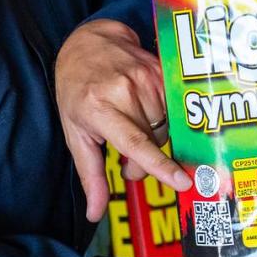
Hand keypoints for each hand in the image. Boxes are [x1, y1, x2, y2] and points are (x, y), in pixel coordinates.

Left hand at [55, 18, 189, 222]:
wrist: (87, 43)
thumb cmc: (77, 91)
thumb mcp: (74, 133)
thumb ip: (90, 174)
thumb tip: (95, 214)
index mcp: (99, 108)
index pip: (135, 141)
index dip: (158, 164)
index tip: (181, 182)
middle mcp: (125, 90)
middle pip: (155, 140)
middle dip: (147, 161)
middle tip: (128, 164)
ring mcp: (146, 76)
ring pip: (168, 124)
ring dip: (156, 139)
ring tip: (136, 135)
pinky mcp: (161, 69)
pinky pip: (174, 106)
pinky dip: (165, 119)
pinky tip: (148, 116)